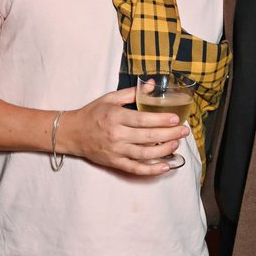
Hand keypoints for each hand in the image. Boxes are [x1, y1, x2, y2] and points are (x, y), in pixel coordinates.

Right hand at [60, 87, 188, 175]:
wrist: (71, 133)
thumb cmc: (91, 114)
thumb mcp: (110, 98)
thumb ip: (132, 93)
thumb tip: (152, 85)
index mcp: (116, 116)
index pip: (143, 119)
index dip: (162, 120)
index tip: (176, 119)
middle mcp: (117, 135)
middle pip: (148, 137)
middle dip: (170, 134)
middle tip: (184, 131)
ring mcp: (116, 151)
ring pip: (145, 154)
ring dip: (164, 150)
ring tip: (176, 144)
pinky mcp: (114, 163)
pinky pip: (135, 168)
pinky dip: (151, 170)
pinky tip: (165, 166)